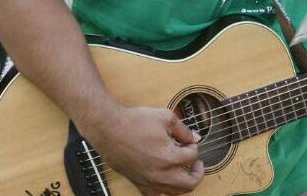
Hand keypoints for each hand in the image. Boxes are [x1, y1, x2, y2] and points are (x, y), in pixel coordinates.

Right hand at [83, 103, 203, 194]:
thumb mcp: (165, 118)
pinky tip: (167, 180)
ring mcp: (148, 182)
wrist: (109, 129)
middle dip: (197, 172)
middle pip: (189, 183)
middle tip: (197, 163)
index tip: (189, 141)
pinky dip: (166, 190)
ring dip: (184, 183)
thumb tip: (195, 138)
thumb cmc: (134, 122)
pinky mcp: (138, 184)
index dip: (194, 146)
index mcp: (168, 157)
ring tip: (185, 171)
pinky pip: (157, 195)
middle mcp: (160, 174)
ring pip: (174, 193)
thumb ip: (183, 130)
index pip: (192, 156)